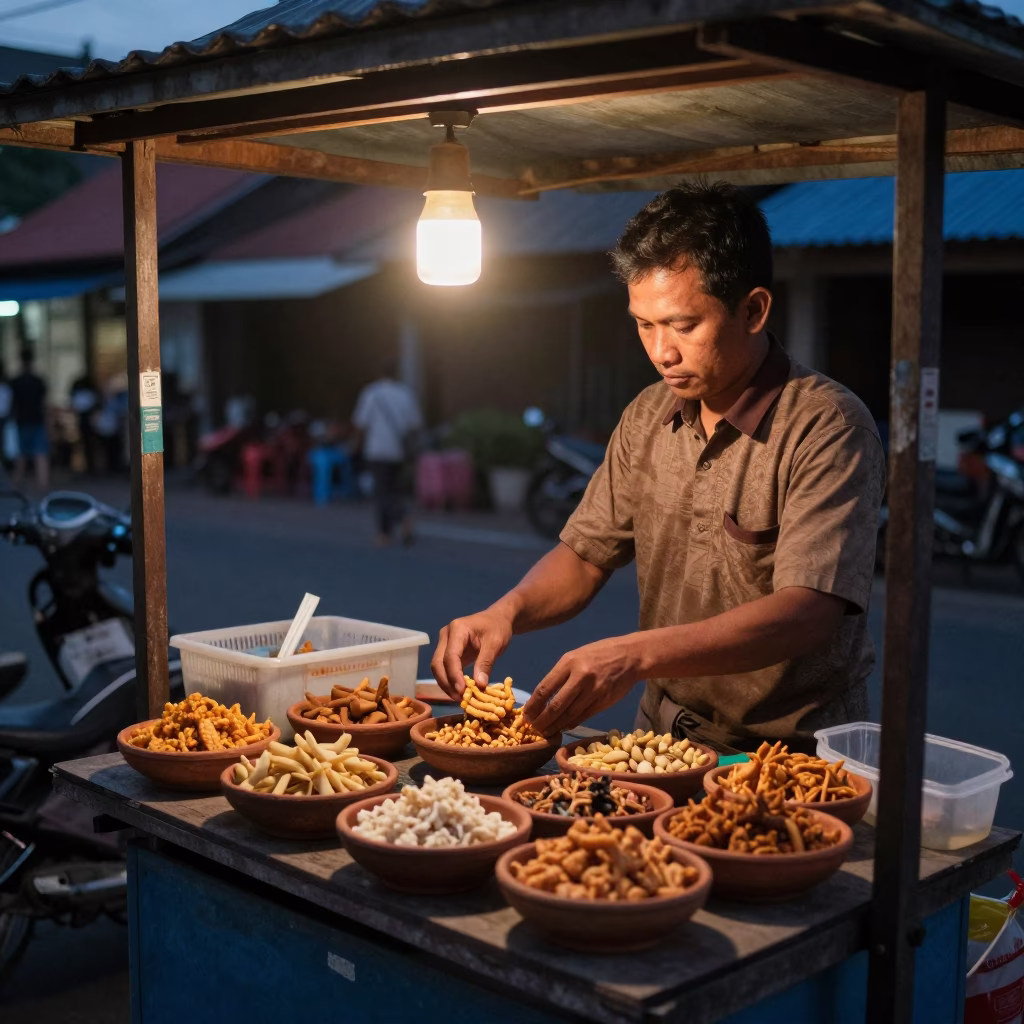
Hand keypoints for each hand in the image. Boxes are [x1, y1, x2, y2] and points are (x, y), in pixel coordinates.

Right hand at [431, 606, 514, 699]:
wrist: (497, 618)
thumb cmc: (498, 628)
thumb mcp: (496, 644)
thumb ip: (486, 663)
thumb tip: (479, 686)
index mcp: (457, 629)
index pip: (450, 656)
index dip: (454, 675)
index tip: (462, 691)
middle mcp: (446, 635)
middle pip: (438, 663)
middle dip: (447, 683)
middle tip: (461, 699)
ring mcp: (445, 643)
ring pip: (438, 668)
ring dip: (446, 685)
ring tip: (461, 698)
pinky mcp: (448, 651)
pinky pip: (444, 669)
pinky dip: (450, 681)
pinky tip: (460, 692)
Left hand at [523, 634, 644, 735]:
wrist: (630, 656)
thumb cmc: (599, 654)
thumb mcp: (576, 656)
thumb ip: (560, 675)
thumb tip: (543, 697)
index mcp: (569, 662)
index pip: (545, 688)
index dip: (533, 705)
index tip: (525, 715)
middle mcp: (581, 677)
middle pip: (555, 706)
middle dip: (542, 721)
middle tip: (533, 729)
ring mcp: (594, 691)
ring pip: (569, 715)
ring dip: (555, 726)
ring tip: (546, 732)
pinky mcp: (604, 701)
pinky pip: (583, 716)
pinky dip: (571, 724)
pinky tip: (563, 727)